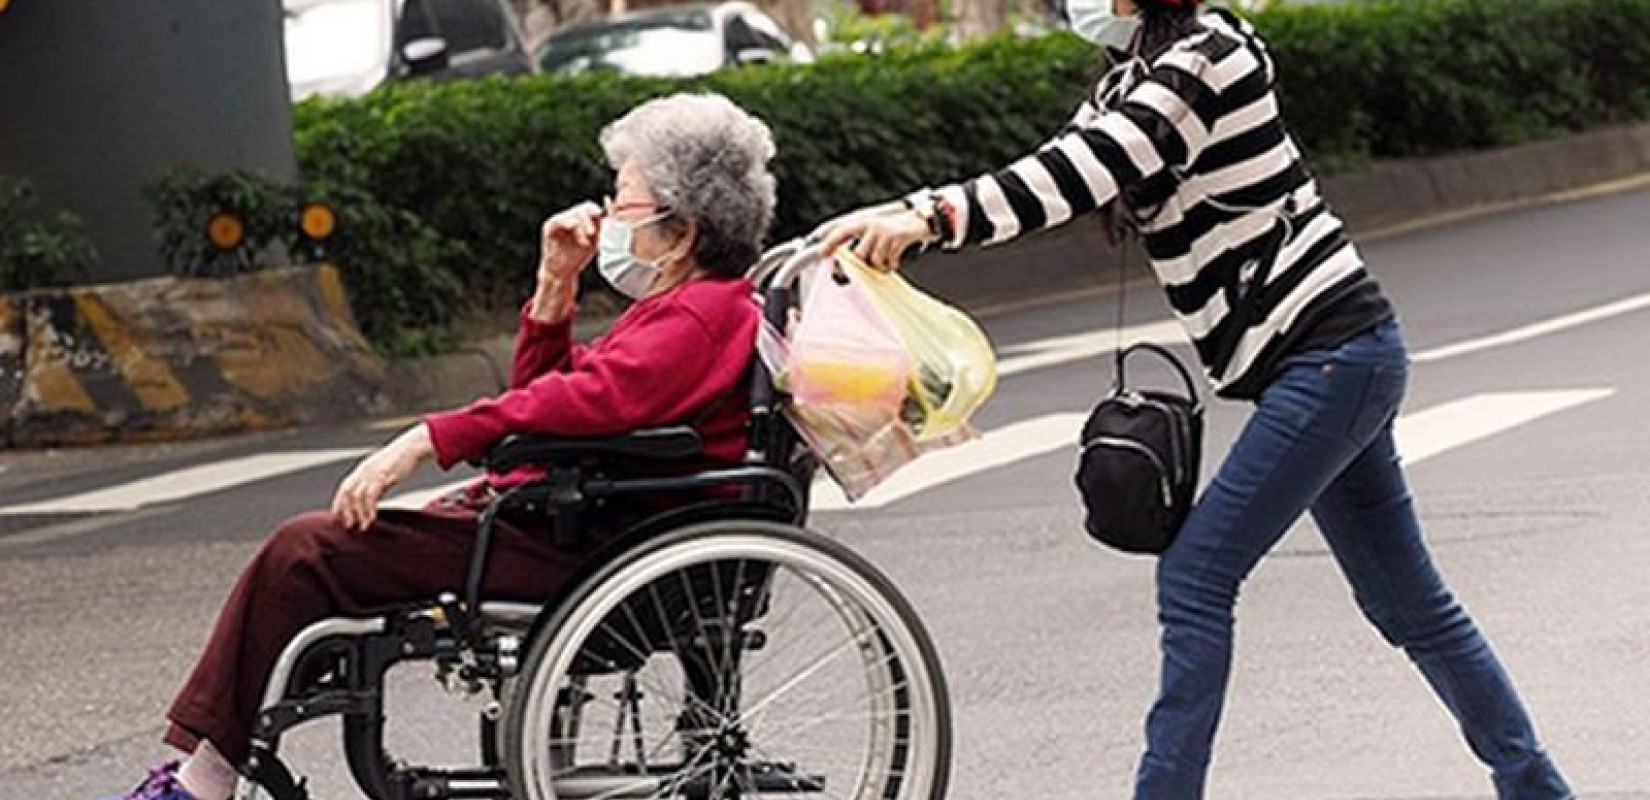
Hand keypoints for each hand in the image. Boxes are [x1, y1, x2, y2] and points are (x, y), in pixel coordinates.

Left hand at [330, 425, 433, 531]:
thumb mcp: (385, 472)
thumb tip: (374, 500)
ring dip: (358, 513)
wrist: (413, 446)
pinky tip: (373, 518)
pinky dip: (370, 509)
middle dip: (346, 510)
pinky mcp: (381, 476)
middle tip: (349, 525)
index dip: (339, 502)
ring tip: (363, 525)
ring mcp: (371, 473)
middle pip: (347, 493)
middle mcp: (363, 471)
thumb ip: (377, 484)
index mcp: (362, 468)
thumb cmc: (402, 458)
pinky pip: (371, 496)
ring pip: (357, 496)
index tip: (339, 516)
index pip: (344, 487)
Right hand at [538, 201, 604, 284]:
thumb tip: (615, 216)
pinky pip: (557, 221)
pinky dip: (565, 222)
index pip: (590, 207)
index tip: (603, 218)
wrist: (561, 271)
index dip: (598, 211)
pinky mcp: (549, 228)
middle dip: (589, 219)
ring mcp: (559, 220)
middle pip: (582, 208)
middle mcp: (570, 216)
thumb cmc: (579, 256)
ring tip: (584, 243)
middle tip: (592, 233)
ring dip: (580, 226)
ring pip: (572, 215)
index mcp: (581, 218)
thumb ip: (603, 228)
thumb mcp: (595, 241)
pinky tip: (571, 226)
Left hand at [818, 207, 933, 271]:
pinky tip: (895, 260)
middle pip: (858, 254)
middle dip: (864, 266)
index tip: (822, 253)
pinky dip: (892, 264)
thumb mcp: (878, 231)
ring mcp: (884, 231)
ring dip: (881, 266)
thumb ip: (865, 243)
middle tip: (871, 269)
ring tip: (887, 263)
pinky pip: (889, 260)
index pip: (841, 231)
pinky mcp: (897, 237)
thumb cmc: (897, 230)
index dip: (830, 243)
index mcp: (864, 222)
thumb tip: (851, 263)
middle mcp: (871, 225)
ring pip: (873, 260)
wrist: (922, 220)